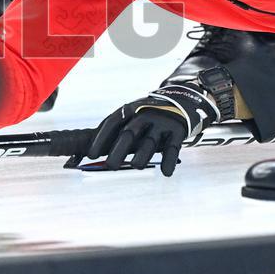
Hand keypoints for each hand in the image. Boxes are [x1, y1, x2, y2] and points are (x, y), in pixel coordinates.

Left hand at [85, 80, 219, 175]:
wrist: (182, 101)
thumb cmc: (150, 114)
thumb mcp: (134, 115)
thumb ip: (118, 130)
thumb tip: (94, 149)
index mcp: (130, 110)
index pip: (112, 123)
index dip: (101, 139)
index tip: (92, 154)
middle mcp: (145, 114)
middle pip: (129, 133)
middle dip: (119, 150)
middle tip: (110, 165)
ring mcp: (162, 122)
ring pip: (150, 141)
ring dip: (142, 155)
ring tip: (136, 166)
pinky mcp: (178, 130)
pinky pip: (173, 147)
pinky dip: (169, 161)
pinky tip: (165, 172)